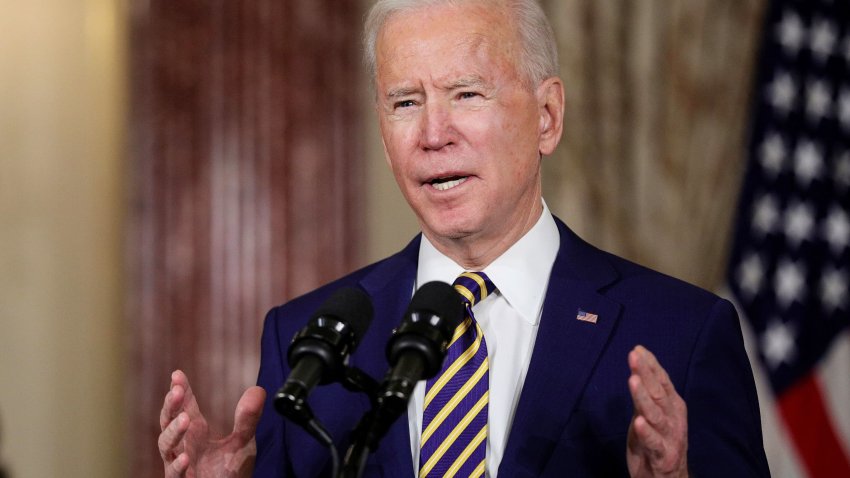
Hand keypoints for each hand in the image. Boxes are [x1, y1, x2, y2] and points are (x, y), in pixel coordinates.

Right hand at [158, 370, 265, 477]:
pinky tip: (186, 457)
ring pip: (166, 446)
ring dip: (173, 431)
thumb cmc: (230, 472)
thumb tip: (258, 390)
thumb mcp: (243, 442)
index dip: (179, 391)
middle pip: (168, 421)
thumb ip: (248, 419)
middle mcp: (184, 446)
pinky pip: (174, 474)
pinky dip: (178, 466)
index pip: (184, 407)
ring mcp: (179, 465)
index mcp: (196, 432)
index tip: (177, 374)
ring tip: (185, 419)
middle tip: (176, 391)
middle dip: (170, 406)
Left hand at [626, 346, 687, 477]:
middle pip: (658, 393)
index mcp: (673, 406)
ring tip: (633, 380)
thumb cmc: (658, 443)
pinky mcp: (663, 457)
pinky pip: (654, 443)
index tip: (637, 349)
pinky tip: (638, 422)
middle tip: (633, 356)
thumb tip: (637, 365)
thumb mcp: (650, 415)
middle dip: (646, 373)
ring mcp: (670, 438)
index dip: (651, 365)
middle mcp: (674, 419)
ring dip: (643, 397)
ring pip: (656, 415)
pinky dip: (646, 432)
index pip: (662, 381)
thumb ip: (645, 393)